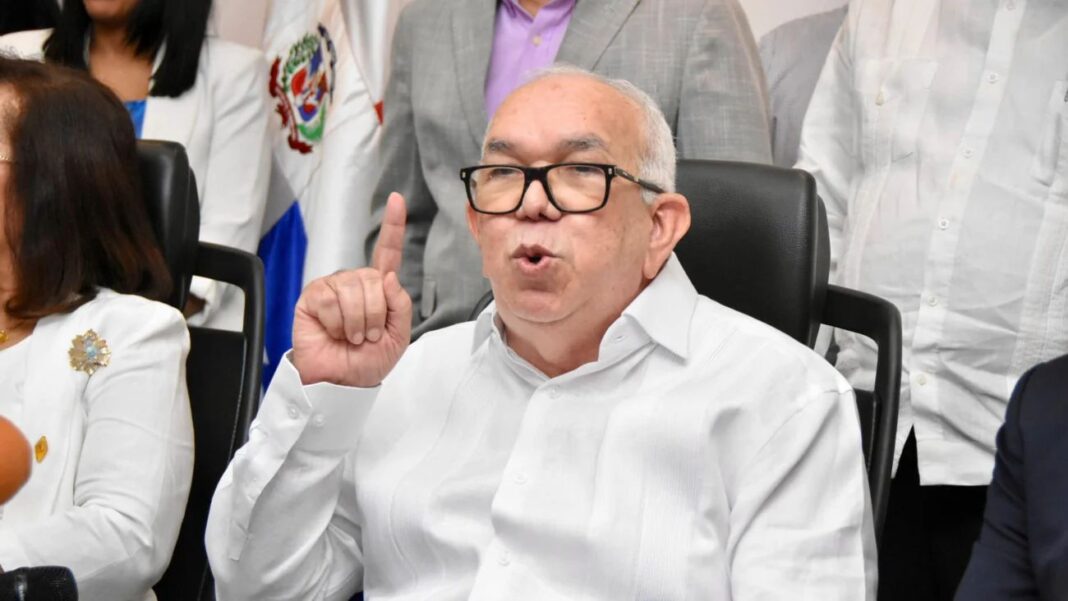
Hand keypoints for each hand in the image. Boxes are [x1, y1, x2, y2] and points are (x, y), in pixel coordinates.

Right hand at [292, 193, 411, 386]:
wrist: (342, 382)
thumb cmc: (368, 359)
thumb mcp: (398, 334)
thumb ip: (400, 304)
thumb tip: (387, 276)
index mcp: (379, 288)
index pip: (387, 252)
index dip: (392, 226)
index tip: (397, 200)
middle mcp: (355, 282)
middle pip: (373, 281)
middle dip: (375, 315)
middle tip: (366, 335)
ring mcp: (333, 287)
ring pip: (354, 290)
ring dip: (357, 322)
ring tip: (351, 336)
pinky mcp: (313, 297)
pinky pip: (332, 299)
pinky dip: (337, 323)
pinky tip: (334, 332)